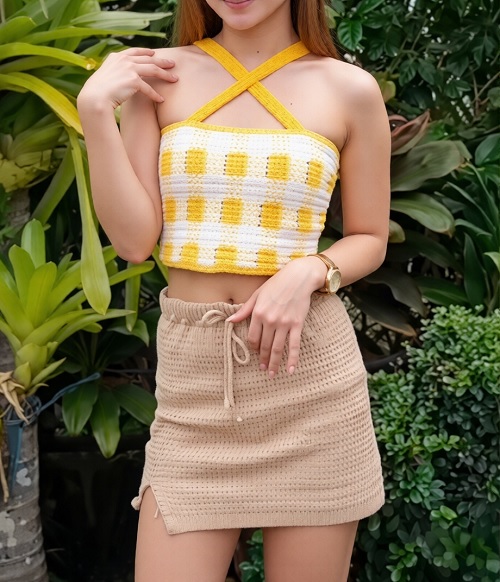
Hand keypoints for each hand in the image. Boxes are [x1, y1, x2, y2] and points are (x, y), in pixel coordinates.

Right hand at [77, 47, 176, 109]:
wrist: (95, 97)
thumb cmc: (98, 91)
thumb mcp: (106, 76)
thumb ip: (115, 73)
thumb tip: (121, 79)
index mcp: (116, 57)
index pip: (135, 51)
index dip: (146, 51)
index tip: (154, 53)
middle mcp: (124, 60)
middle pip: (148, 59)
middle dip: (162, 61)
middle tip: (173, 63)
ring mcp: (129, 69)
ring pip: (153, 70)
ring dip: (165, 75)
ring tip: (175, 79)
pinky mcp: (133, 80)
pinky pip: (149, 88)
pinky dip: (155, 95)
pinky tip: (161, 100)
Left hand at [227, 257, 326, 377]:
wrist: (299, 277)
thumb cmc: (276, 284)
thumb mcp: (257, 295)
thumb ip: (244, 310)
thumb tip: (229, 321)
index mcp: (258, 313)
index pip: (253, 337)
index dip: (253, 348)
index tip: (255, 353)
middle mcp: (270, 320)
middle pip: (264, 346)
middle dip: (262, 359)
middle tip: (262, 369)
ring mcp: (284, 323)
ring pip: (277, 348)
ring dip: (274, 363)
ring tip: (271, 373)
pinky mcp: (297, 324)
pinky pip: (294, 345)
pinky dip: (292, 359)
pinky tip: (290, 370)